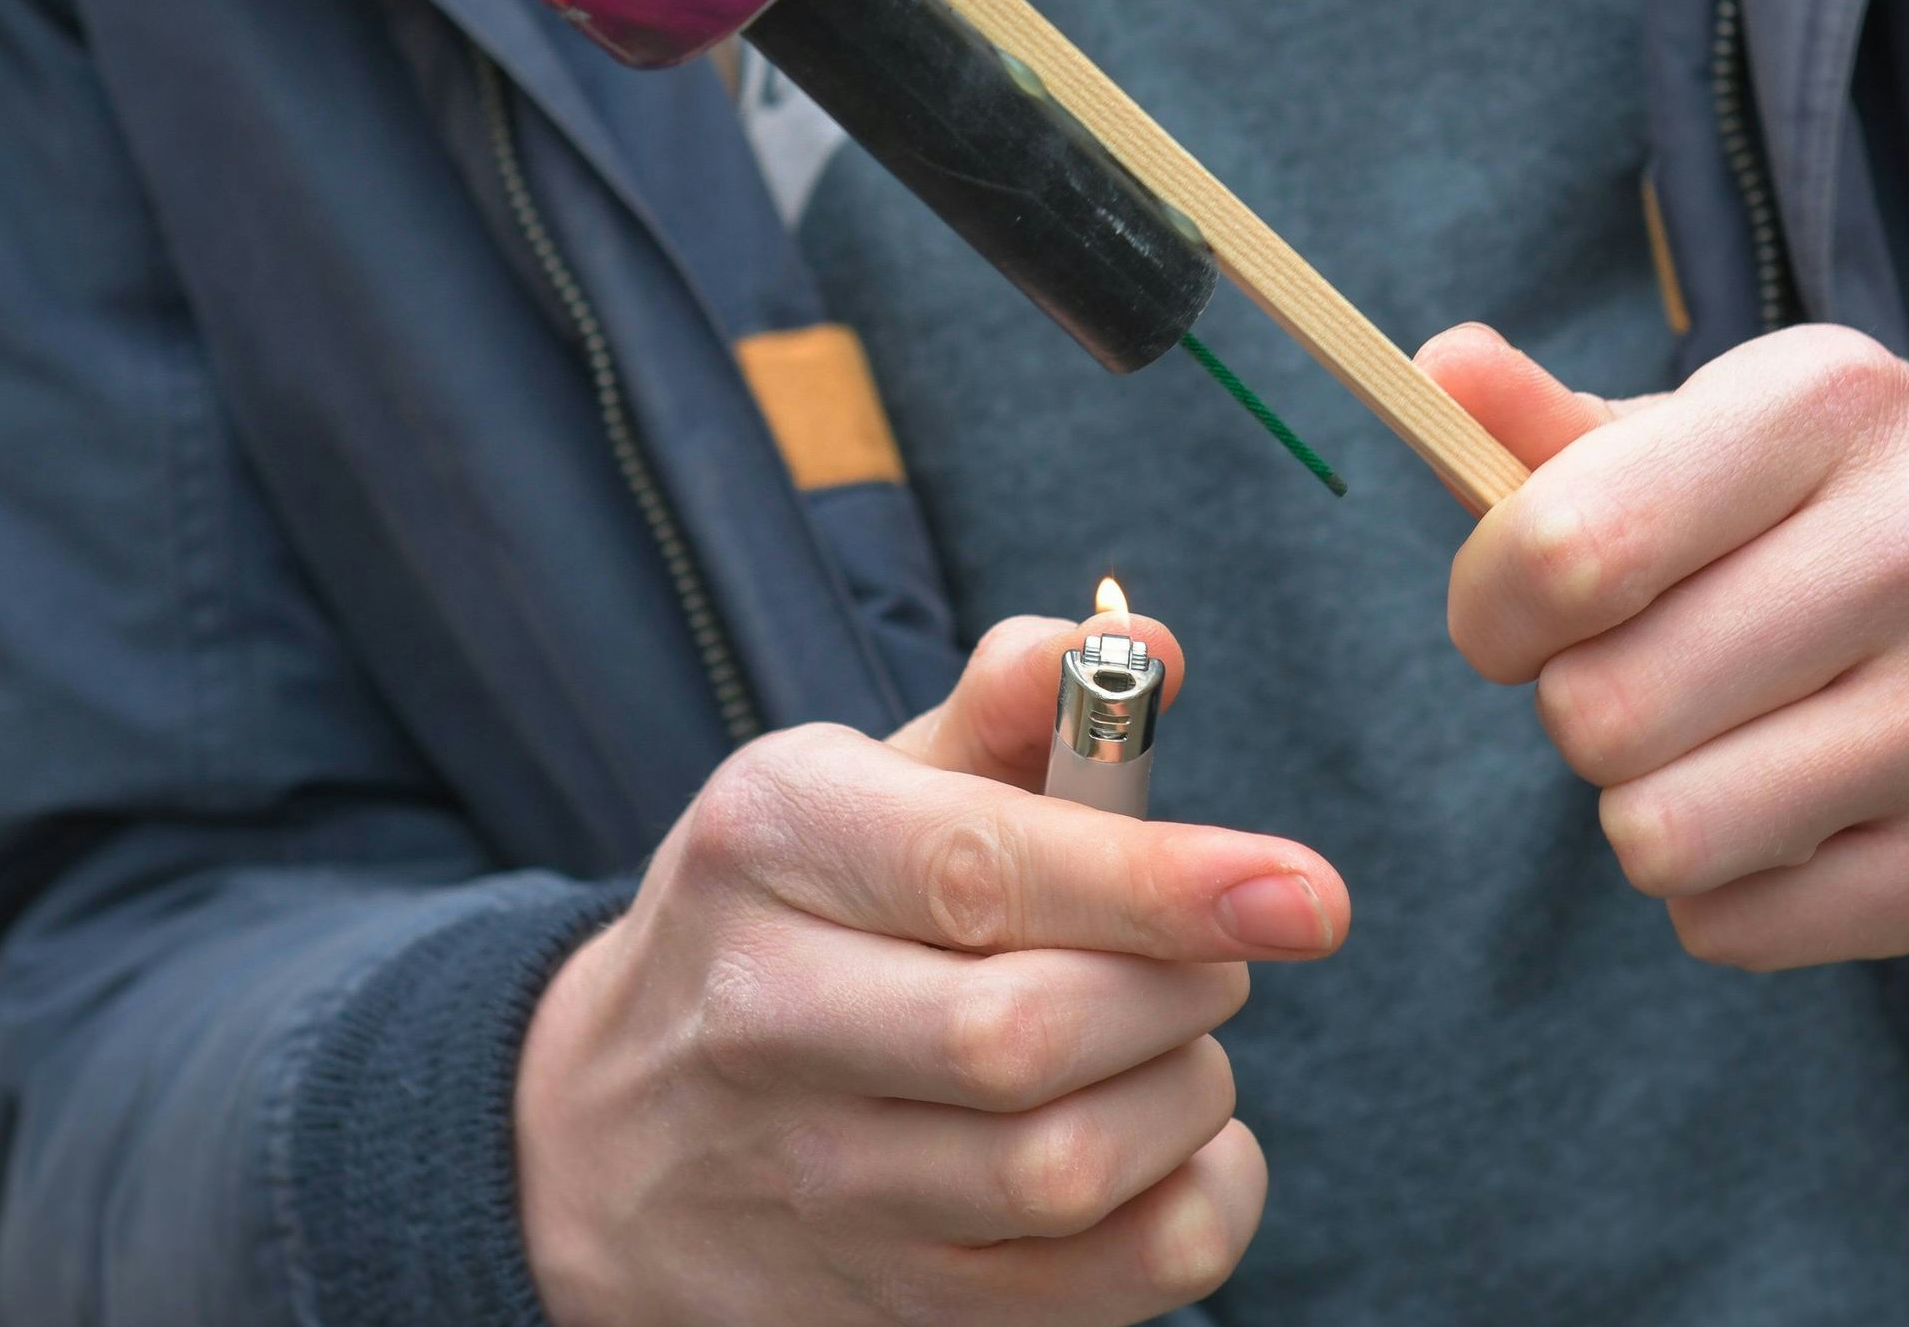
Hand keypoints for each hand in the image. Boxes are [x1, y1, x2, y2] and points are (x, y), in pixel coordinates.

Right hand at [514, 611, 1349, 1326]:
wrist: (602, 1143)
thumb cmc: (786, 924)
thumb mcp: (855, 784)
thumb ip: (1014, 708)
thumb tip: (1159, 648)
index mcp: (772, 845)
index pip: (981, 871)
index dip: (1163, 883)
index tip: (1306, 894)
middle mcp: (766, 1019)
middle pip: (1029, 1036)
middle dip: (1175, 990)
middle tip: (1209, 957)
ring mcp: (813, 1187)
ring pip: (1067, 1170)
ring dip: (1183, 1097)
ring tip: (1169, 1044)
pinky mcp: (881, 1308)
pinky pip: (1102, 1288)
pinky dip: (1194, 1212)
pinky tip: (1169, 1151)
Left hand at [1421, 322, 1908, 968]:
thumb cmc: (1897, 510)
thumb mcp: (1758, 432)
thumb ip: (1575, 432)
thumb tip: (1437, 373)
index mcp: (1837, 406)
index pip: (1573, 547)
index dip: (1494, 604)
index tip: (1521, 614)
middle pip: (1599, 712)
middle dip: (1582, 710)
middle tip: (1650, 682)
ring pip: (1662, 837)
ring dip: (1651, 811)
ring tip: (1723, 751)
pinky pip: (1741, 927)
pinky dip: (1731, 891)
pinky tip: (1800, 815)